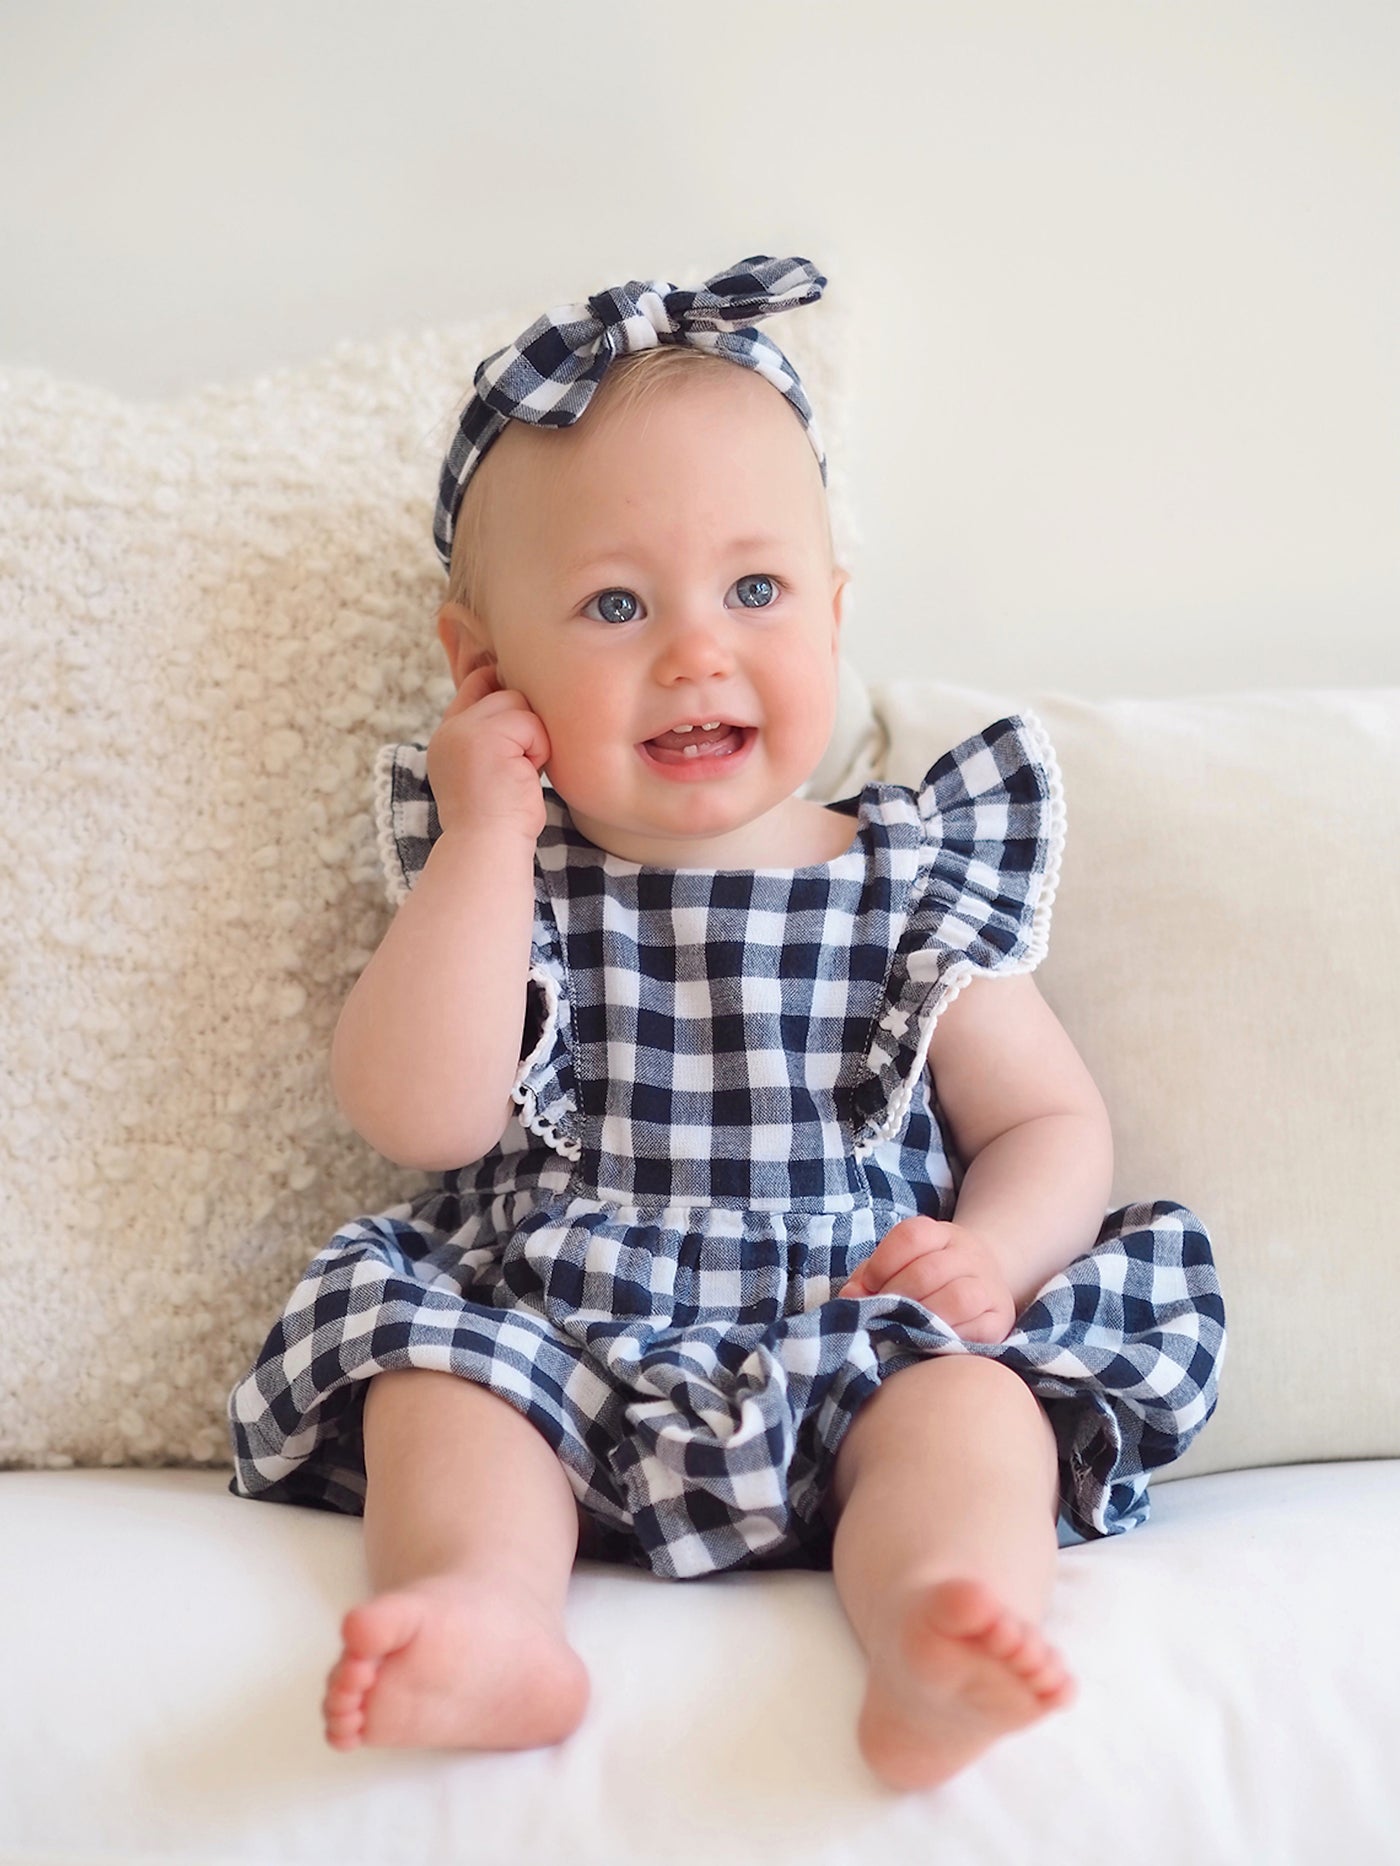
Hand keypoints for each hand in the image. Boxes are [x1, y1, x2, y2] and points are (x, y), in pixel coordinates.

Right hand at [426, 653, 551, 842]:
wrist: (486, 848)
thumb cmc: (497, 821)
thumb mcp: (485, 772)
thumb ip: (490, 738)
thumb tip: (519, 702)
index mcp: (447, 738)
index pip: (473, 686)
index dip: (499, 687)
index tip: (521, 710)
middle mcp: (451, 730)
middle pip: (505, 695)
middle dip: (524, 725)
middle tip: (521, 766)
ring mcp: (465, 730)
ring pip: (518, 704)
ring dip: (532, 738)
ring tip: (521, 772)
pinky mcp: (486, 736)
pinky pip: (530, 725)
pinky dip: (538, 750)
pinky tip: (525, 777)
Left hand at [837, 1216, 1017, 1344]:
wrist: (985, 1285)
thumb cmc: (929, 1278)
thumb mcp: (900, 1265)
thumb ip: (870, 1277)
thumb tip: (850, 1297)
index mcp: (941, 1234)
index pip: (912, 1235)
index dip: (883, 1262)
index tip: (869, 1285)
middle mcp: (969, 1254)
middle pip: (929, 1270)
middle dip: (898, 1296)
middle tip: (884, 1314)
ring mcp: (989, 1285)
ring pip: (958, 1298)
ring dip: (924, 1317)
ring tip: (907, 1328)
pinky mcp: (1000, 1318)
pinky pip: (979, 1328)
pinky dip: (951, 1336)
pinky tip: (933, 1340)